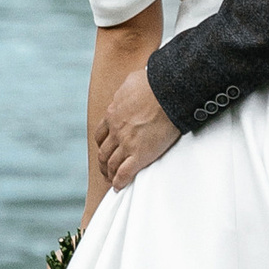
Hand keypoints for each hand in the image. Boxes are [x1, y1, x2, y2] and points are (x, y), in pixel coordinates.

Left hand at [95, 69, 179, 188]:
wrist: (167, 92)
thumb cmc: (154, 82)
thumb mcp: (132, 81)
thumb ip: (127, 89)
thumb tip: (130, 87)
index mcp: (113, 114)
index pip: (101, 133)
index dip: (103, 144)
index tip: (105, 149)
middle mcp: (116, 131)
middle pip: (104, 151)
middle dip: (103, 162)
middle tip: (105, 169)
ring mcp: (126, 144)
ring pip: (111, 164)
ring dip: (109, 173)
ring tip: (112, 179)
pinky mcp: (139, 154)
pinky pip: (125, 173)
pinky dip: (119, 182)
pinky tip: (119, 186)